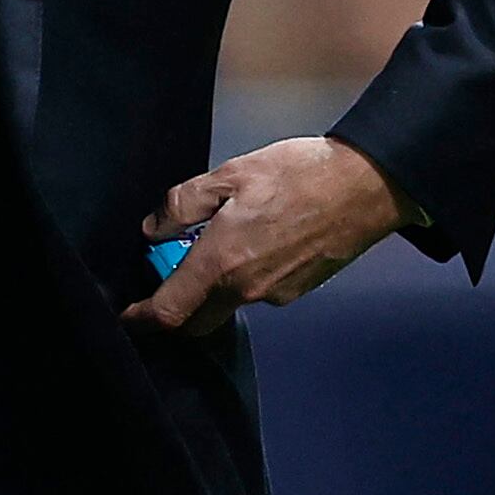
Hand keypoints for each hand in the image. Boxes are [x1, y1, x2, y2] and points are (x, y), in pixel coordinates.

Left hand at [121, 136, 417, 338]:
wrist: (367, 186)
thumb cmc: (297, 174)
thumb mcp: (230, 175)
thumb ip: (183, 204)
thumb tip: (154, 231)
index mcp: (222, 264)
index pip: (170, 312)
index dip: (142, 318)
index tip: (127, 315)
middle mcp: (247, 290)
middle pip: (197, 319)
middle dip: (175, 306)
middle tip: (171, 266)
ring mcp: (277, 295)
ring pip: (228, 304)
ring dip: (212, 286)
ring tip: (219, 239)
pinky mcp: (300, 290)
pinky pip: (257, 292)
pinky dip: (242, 277)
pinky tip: (253, 241)